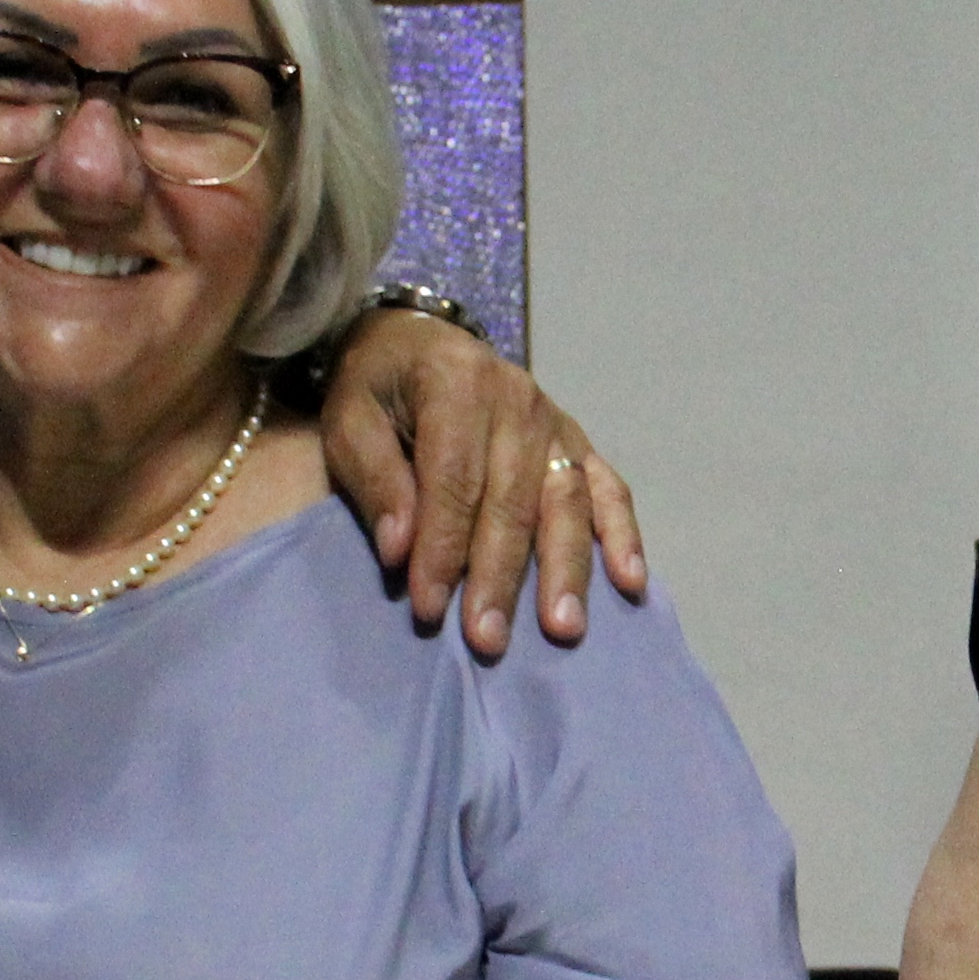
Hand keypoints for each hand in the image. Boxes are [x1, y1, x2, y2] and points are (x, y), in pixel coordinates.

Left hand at [316, 306, 646, 657]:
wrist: (417, 340)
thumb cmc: (378, 389)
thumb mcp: (349, 420)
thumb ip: (375, 480)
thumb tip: (401, 550)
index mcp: (455, 382)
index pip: (453, 478)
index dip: (441, 546)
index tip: (427, 607)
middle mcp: (516, 398)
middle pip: (512, 499)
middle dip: (498, 575)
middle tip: (487, 639)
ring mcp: (555, 420)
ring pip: (564, 502)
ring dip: (564, 568)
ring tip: (562, 627)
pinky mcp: (578, 441)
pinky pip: (608, 489)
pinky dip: (622, 535)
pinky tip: (628, 581)